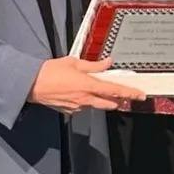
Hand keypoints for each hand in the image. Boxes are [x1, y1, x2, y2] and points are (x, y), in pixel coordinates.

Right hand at [28, 56, 145, 114]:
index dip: (129, 93)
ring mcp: (78, 107)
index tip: (140, 95)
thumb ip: (93, 65)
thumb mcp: (74, 63)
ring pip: (96, 105)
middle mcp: (85, 99)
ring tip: (94, 88)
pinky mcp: (70, 111)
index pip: (114, 90)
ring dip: (100, 99)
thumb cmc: (52, 70)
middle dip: (117, 99)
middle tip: (122, 94)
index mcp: (88, 85)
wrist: (32, 85)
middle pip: (109, 103)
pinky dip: (86, 100)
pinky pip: (83, 106)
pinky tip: (76, 91)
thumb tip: (108, 62)